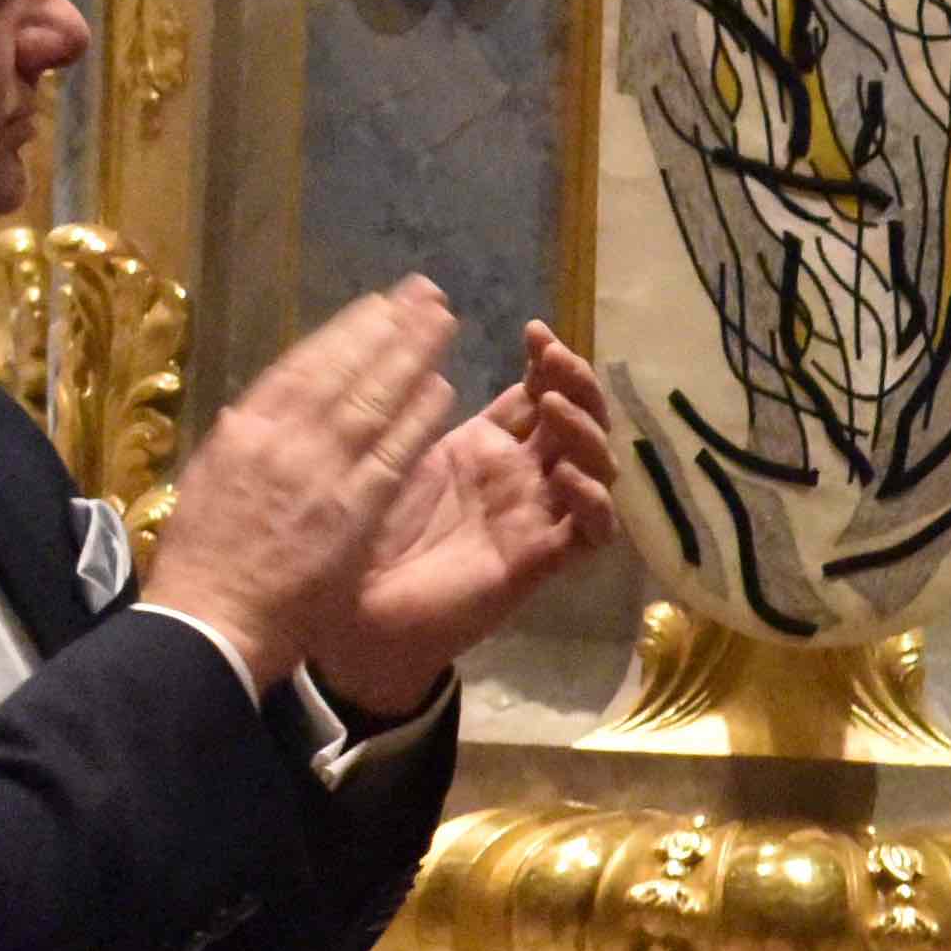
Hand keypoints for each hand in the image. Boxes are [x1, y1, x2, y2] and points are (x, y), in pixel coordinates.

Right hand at [137, 278, 465, 692]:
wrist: (210, 622)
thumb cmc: (204, 562)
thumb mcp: (210, 483)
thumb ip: (242, 445)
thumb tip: (255, 409)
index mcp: (243, 431)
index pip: (300, 368)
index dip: (343, 334)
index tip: (374, 307)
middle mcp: (281, 439)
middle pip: (343, 370)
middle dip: (387, 329)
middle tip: (423, 294)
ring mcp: (319, 472)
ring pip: (372, 400)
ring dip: (410, 356)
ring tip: (442, 322)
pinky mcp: (352, 510)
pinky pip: (393, 453)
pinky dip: (418, 417)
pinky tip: (443, 388)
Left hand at [302, 321, 619, 718]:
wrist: (356, 619)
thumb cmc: (365, 541)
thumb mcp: (387, 460)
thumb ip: (413, 415)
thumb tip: (420, 349)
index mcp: (484, 450)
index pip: (537, 396)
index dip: (547, 362)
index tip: (533, 331)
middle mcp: (519, 480)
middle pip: (576, 423)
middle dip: (576, 385)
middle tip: (555, 360)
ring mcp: (533, 519)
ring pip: (595, 468)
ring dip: (587, 433)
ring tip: (556, 409)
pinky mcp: (537, 561)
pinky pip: (590, 532)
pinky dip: (594, 503)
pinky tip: (572, 478)